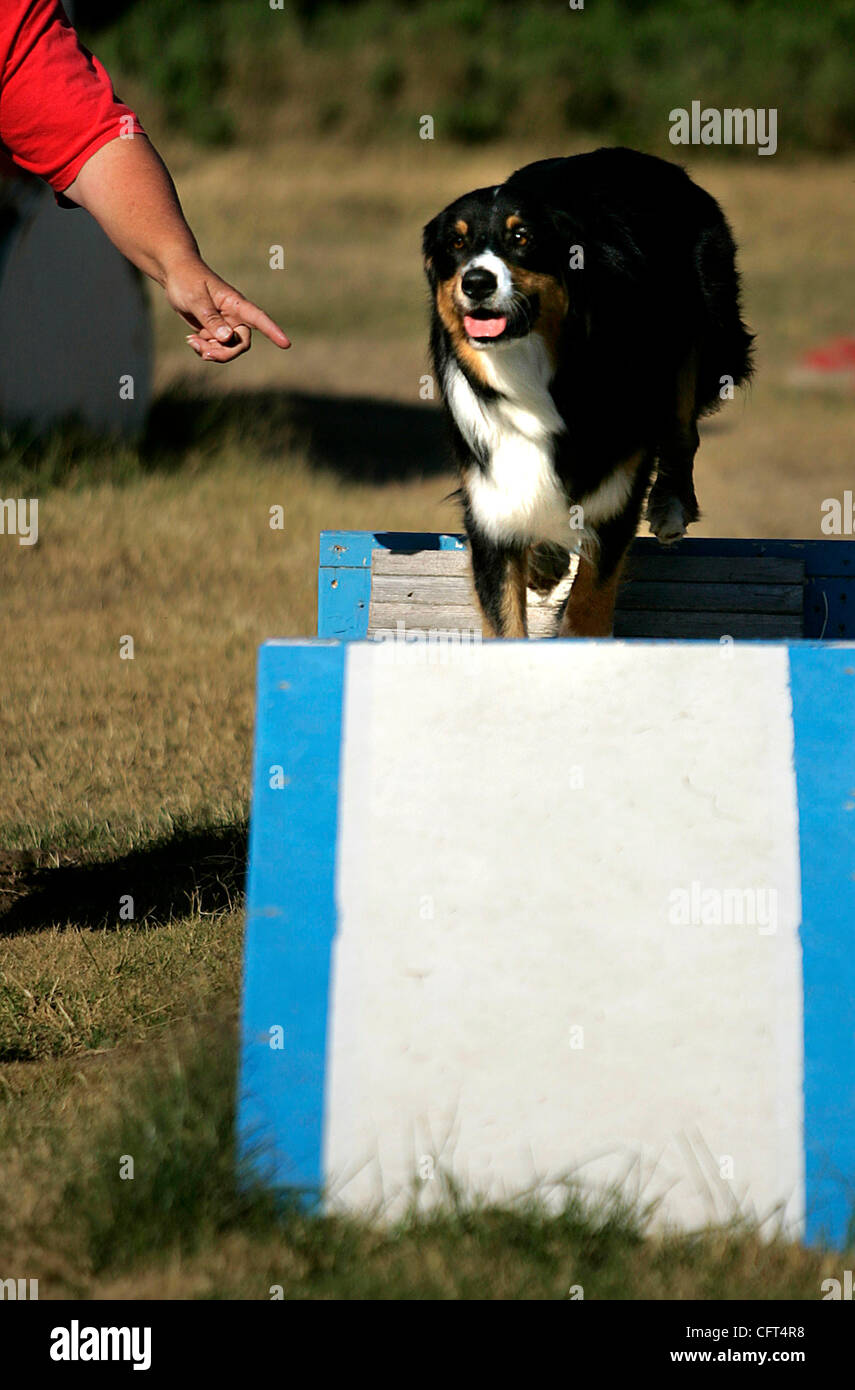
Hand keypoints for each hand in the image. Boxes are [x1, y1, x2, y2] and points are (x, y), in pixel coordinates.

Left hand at [163, 256, 290, 362]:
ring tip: (192, 342)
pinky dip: (204, 349)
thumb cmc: (187, 280)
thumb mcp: (196, 299)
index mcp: (236, 303)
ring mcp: (224, 325)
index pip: (259, 319)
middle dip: (225, 353)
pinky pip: (215, 348)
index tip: (286, 344)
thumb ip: (211, 318)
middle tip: (205, 353)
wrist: (175, 274)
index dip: (273, 331)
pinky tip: (191, 341)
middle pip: (241, 343)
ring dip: (211, 351)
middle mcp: (234, 316)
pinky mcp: (213, 331)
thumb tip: (228, 338)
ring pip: (227, 349)